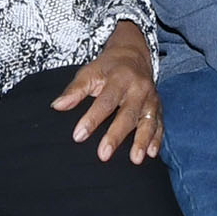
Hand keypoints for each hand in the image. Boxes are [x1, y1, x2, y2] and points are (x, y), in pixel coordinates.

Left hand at [53, 20, 161, 161]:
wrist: (133, 56)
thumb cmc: (107, 68)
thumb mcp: (89, 72)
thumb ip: (75, 90)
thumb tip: (57, 106)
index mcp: (120, 78)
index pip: (105, 101)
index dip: (92, 119)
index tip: (78, 136)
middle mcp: (138, 89)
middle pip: (127, 114)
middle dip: (116, 136)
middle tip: (103, 155)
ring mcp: (150, 99)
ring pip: (148, 122)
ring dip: (142, 141)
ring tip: (135, 159)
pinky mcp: (158, 108)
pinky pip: (159, 125)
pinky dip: (157, 139)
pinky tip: (152, 154)